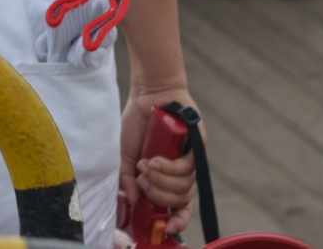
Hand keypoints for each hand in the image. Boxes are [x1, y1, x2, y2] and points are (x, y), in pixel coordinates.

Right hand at [118, 86, 198, 239]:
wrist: (148, 96)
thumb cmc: (138, 124)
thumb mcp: (125, 155)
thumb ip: (127, 179)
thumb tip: (132, 201)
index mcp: (166, 177)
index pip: (178, 207)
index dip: (177, 221)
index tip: (167, 228)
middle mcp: (180, 173)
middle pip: (178, 201)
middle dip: (157, 196)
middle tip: (142, 181)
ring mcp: (189, 162)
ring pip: (182, 188)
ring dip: (160, 181)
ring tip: (145, 165)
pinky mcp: (196, 150)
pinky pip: (185, 170)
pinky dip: (167, 169)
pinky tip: (154, 159)